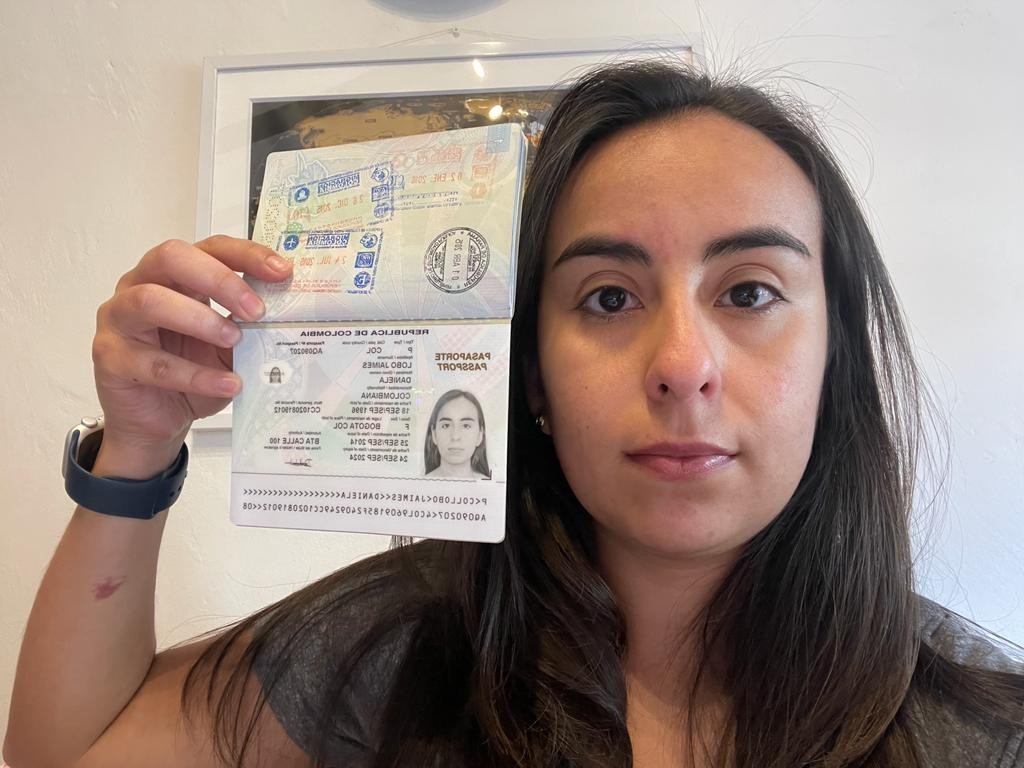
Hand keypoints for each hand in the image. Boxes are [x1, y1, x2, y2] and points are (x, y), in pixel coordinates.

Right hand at [91, 236, 291, 474]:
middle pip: (172, 258)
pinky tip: (229, 384)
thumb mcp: (228, 347)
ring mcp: (119, 319)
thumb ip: (247, 325)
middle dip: (219, 279)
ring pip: (150, 301)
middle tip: (255, 310)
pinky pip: (153, 362)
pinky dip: (196, 374)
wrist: (159, 420)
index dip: (246, 255)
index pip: (210, 248)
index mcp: (175, 276)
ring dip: (201, 319)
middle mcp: (140, 286)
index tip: (282, 271)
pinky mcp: (110, 357)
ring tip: (235, 340)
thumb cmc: (192, 373)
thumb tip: (291, 313)